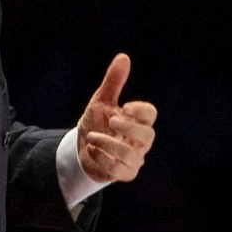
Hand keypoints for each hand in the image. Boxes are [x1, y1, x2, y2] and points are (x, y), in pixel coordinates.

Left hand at [78, 54, 156, 183]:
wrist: (81, 149)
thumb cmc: (97, 123)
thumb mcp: (101, 101)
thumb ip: (113, 82)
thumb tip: (123, 57)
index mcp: (138, 121)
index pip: (151, 115)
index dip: (141, 110)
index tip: (125, 106)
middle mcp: (140, 141)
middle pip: (148, 135)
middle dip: (129, 128)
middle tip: (111, 120)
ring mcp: (134, 159)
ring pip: (131, 155)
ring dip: (109, 144)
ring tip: (91, 136)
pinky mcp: (123, 174)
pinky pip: (117, 170)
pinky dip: (102, 158)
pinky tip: (91, 149)